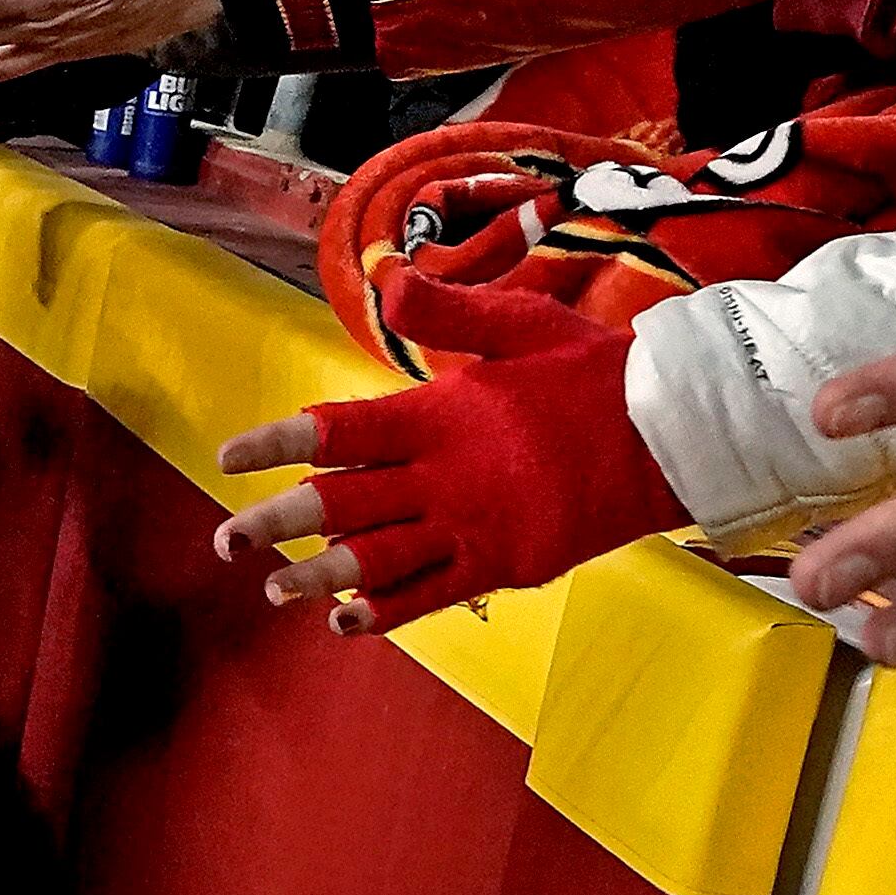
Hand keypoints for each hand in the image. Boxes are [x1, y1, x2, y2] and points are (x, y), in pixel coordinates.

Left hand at [214, 259, 687, 631]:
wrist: (669, 434)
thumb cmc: (589, 371)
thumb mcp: (516, 322)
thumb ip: (442, 307)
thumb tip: (383, 273)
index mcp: (439, 413)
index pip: (337, 430)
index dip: (278, 444)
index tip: (231, 458)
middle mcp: (445, 475)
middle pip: (343, 504)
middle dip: (277, 525)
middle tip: (226, 540)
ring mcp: (474, 526)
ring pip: (378, 559)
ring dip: (319, 577)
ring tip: (274, 590)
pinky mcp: (505, 564)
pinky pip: (431, 593)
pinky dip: (386, 610)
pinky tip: (348, 620)